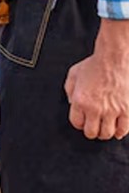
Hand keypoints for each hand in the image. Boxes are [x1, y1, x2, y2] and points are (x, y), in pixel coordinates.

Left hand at [64, 18, 128, 139]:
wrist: (114, 58)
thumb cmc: (95, 64)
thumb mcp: (73, 74)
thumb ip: (69, 90)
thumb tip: (71, 103)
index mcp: (80, 100)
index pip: (77, 123)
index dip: (80, 124)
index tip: (84, 122)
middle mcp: (95, 108)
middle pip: (91, 132)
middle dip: (92, 132)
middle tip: (95, 128)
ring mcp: (112, 110)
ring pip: (107, 134)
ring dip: (106, 133)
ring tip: (106, 129)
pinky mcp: (127, 110)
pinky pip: (123, 129)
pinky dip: (120, 132)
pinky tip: (118, 130)